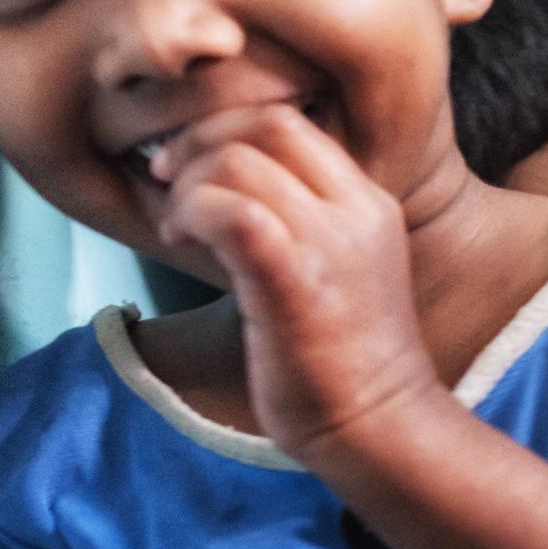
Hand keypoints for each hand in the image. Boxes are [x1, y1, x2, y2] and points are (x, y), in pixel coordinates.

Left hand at [150, 103, 440, 458]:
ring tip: (178, 229)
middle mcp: (356, 211)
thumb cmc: (343, 363)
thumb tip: (223, 189)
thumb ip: (301, 222)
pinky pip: (231, 212)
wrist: (378, 427)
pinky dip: (193, 213)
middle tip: (169, 183)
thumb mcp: (339, 268)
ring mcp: (329, 244)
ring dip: (189, 186)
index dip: (227, 129)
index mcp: (368, 202)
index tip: (192, 169)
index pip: (292, 121)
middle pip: (265, 125)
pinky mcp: (293, 281)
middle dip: (200, 143)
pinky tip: (180, 241)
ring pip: (238, 161)